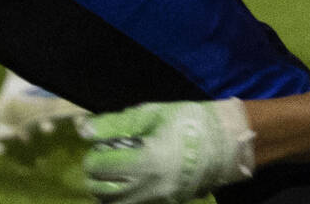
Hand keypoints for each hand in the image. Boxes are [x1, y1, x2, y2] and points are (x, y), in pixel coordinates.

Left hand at [82, 100, 253, 203]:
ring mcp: (157, 200)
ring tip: (113, 173)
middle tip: (103, 160)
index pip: (101, 167)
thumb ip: (116, 124)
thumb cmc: (187, 121)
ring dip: (107, 191)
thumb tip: (84, 129)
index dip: (93, 157)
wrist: (224, 142)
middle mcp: (149, 186)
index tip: (99, 147)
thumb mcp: (151, 114)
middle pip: (104, 192)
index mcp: (145, 160)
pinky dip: (124, 197)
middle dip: (96, 176)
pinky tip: (128, 182)